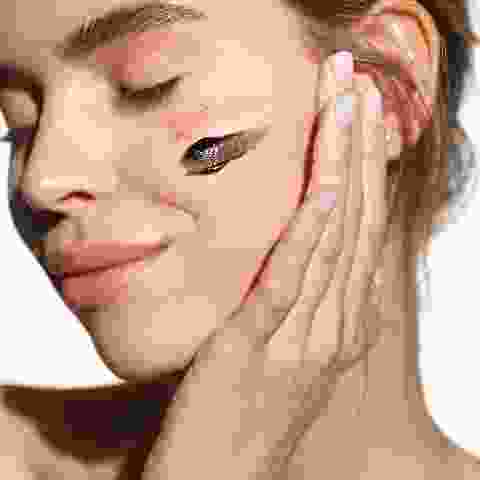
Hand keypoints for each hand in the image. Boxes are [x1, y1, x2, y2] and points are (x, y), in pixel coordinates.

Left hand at [142, 57, 388, 479]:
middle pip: (357, 218)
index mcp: (344, 321)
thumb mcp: (287, 346)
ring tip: (349, 103)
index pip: (362, 227)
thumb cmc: (250, 408)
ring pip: (334, 236)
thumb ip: (301, 299)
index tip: (364, 115)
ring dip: (342, 165)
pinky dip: (312, 229)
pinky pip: (294, 277)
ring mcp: (305, 335)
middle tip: (362, 83)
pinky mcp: (263, 344)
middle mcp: (338, 323)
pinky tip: (323, 187)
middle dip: (363, 146)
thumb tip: (301, 248)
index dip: (368, 167)